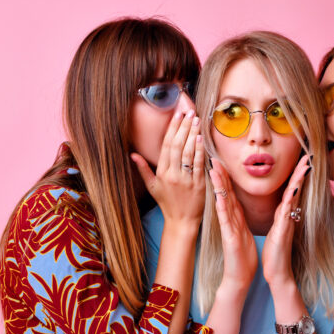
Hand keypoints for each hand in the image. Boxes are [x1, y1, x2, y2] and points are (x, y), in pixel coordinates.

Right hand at [131, 110, 205, 225]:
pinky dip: (199, 150)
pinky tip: (201, 138)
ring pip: (187, 152)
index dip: (172, 129)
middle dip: (183, 127)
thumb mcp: (152, 186)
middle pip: (177, 145)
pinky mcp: (198, 184)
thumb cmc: (167, 203)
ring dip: (192, 134)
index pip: (166, 146)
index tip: (177, 115)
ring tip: (196, 120)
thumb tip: (133, 155)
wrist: (181, 221)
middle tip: (189, 112)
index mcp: (161, 173)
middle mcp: (172, 174)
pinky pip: (198, 164)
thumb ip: (143, 169)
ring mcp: (185, 179)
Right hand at [209, 159, 257, 292]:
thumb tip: (238, 209)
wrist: (239, 278)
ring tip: (213, 170)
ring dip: (218, 186)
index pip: (231, 195)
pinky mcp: (229, 238)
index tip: (222, 162)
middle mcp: (229, 222)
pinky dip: (222, 207)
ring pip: (223, 204)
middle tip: (214, 158)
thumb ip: (239, 220)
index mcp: (235, 220)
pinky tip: (219, 196)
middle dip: (220, 176)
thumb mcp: (243, 234)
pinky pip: (225, 220)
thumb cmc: (242, 258)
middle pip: (225, 195)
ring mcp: (228, 229)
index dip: (227, 178)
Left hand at [262, 156, 310, 288]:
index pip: (291, 190)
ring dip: (299, 180)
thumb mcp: (278, 230)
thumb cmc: (276, 252)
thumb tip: (285, 207)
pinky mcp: (283, 231)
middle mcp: (288, 216)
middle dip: (302, 172)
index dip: (297, 174)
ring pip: (293, 197)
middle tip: (308, 155)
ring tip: (305, 165)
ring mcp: (287, 223)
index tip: (302, 159)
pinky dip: (290, 200)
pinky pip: (286, 212)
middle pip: (296, 189)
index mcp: (284, 214)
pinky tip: (294, 189)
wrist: (277, 273)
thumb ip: (282, 217)